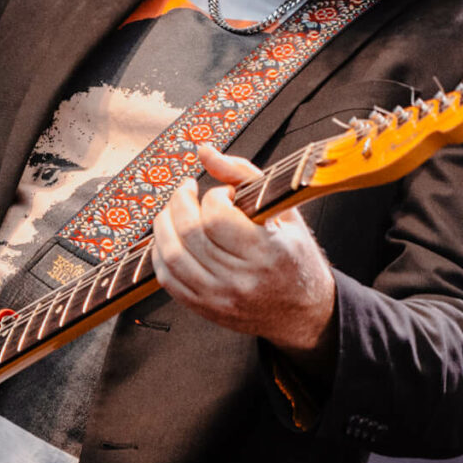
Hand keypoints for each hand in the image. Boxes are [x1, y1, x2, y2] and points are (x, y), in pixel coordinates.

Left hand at [150, 143, 337, 366]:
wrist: (302, 311)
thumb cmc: (294, 256)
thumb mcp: (282, 209)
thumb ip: (242, 174)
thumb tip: (204, 151)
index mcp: (268, 251)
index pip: (217, 217)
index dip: (213, 197)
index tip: (223, 195)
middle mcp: (242, 278)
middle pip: (189, 234)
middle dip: (179, 202)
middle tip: (186, 191)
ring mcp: (220, 297)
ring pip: (172, 256)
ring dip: (163, 225)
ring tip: (172, 211)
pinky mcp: (205, 308)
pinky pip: (167, 279)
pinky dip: (161, 253)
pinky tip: (170, 238)